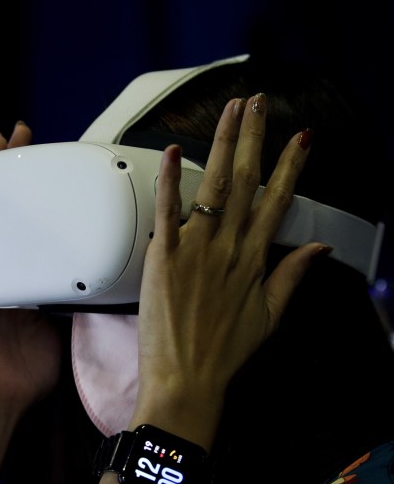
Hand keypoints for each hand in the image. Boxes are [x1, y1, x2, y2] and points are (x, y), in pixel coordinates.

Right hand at [0, 122, 64, 414]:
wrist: (1, 393)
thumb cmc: (30, 364)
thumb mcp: (63, 318)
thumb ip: (76, 291)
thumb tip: (110, 275)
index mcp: (21, 272)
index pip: (29, 217)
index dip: (37, 184)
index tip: (52, 155)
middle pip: (1, 205)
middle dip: (10, 166)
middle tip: (23, 132)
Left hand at [133, 94, 324, 441]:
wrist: (187, 380)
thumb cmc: (224, 353)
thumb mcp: (270, 316)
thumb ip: (291, 277)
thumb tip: (319, 250)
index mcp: (255, 260)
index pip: (278, 201)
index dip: (291, 166)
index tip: (301, 137)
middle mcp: (229, 248)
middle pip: (247, 181)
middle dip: (254, 138)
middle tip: (258, 103)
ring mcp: (196, 250)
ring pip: (213, 185)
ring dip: (223, 144)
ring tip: (231, 111)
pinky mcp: (163, 257)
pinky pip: (168, 211)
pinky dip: (171, 180)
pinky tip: (173, 151)